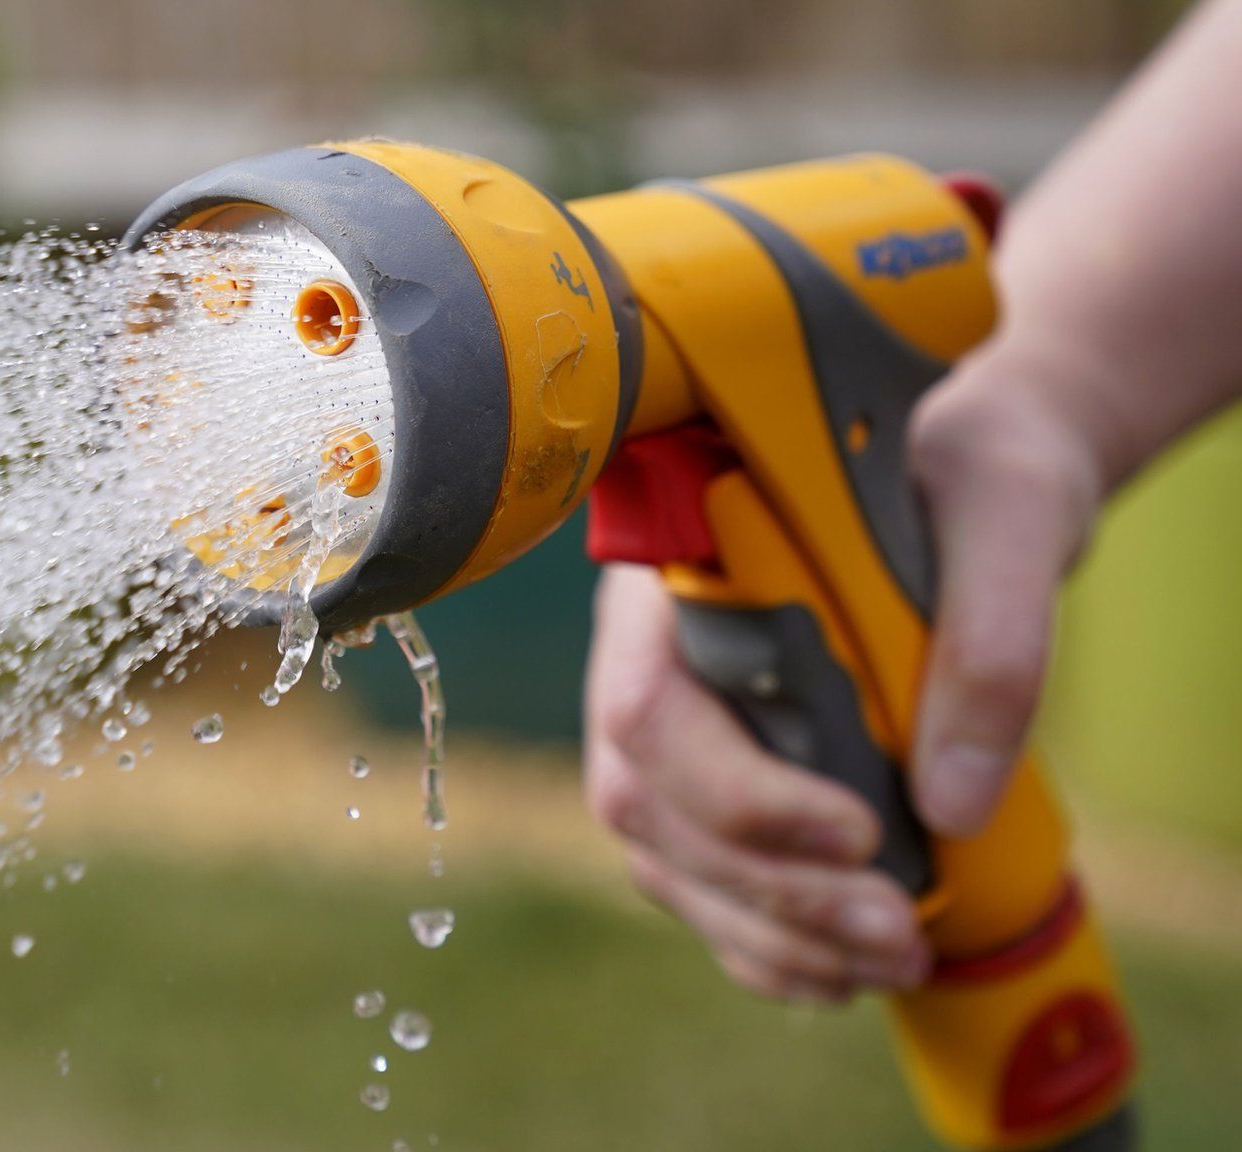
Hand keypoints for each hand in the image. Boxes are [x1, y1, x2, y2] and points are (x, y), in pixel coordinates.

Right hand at [582, 343, 1104, 1002]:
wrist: (960, 478)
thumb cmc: (966, 472)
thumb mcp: (1005, 512)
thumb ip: (990, 639)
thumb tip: (952, 804)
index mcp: (676, 572)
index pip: (653, 710)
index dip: (740, 793)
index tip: (861, 828)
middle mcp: (644, 653)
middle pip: (649, 805)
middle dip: (771, 888)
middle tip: (897, 930)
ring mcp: (663, 722)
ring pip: (667, 861)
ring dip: (773, 931)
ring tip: (894, 961)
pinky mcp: (701, 777)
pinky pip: (697, 885)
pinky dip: (763, 945)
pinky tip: (840, 973)